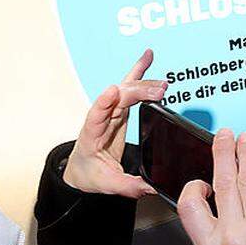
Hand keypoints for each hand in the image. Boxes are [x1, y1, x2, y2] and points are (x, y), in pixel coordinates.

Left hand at [63, 49, 165, 197]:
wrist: (83, 171)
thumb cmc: (90, 175)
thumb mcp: (107, 185)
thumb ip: (128, 186)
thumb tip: (150, 187)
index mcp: (91, 137)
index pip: (95, 117)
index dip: (103, 103)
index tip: (114, 91)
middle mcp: (100, 119)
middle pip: (117, 100)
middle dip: (137, 92)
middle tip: (159, 91)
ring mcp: (110, 111)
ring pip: (125, 91)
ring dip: (143, 85)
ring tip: (162, 85)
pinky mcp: (120, 109)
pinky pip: (130, 87)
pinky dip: (139, 71)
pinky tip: (148, 57)